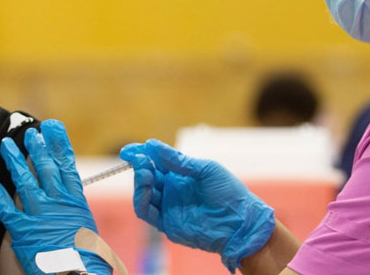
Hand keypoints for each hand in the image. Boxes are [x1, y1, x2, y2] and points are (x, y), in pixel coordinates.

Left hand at [0, 120, 111, 274]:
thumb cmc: (86, 257)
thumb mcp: (86, 228)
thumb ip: (73, 211)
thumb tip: (68, 198)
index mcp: (75, 201)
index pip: (66, 165)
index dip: (58, 144)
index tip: (52, 128)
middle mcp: (58, 203)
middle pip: (45, 168)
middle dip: (36, 148)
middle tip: (29, 133)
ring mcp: (41, 215)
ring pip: (25, 182)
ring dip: (15, 162)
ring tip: (6, 145)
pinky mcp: (24, 231)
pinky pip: (6, 210)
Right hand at [120, 139, 274, 272]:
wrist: (241, 222)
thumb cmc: (228, 193)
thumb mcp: (205, 169)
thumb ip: (178, 161)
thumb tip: (151, 145)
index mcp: (180, 175)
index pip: (155, 163)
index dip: (140, 156)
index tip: (128, 150)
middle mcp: (171, 190)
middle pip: (147, 177)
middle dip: (140, 166)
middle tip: (139, 159)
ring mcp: (168, 207)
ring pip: (144, 194)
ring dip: (140, 182)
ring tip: (144, 172)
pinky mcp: (167, 225)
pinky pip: (147, 213)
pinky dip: (141, 201)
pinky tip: (145, 189)